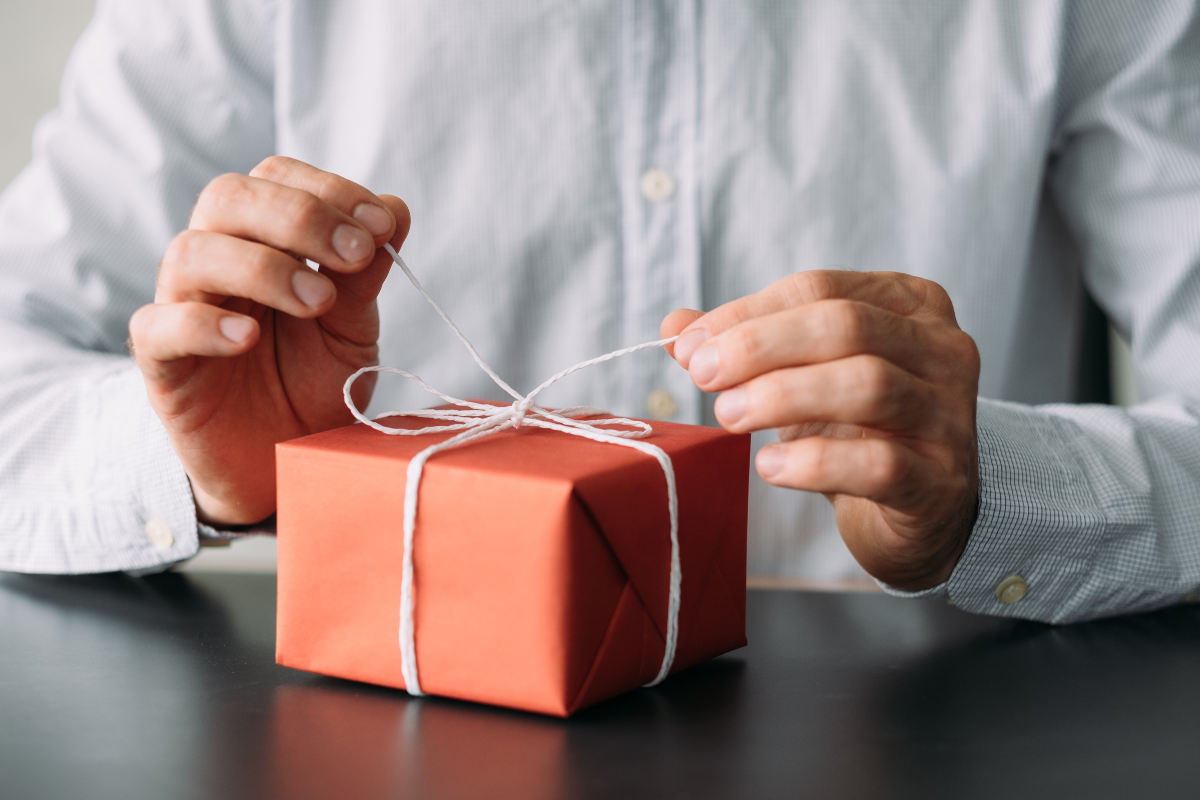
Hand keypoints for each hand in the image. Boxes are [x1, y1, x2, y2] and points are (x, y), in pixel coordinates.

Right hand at [129, 157, 410, 525]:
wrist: (285, 464)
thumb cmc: (312, 385)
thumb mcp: (351, 328)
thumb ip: (364, 273)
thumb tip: (396, 209)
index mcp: (261, 240)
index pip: (275, 177)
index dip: (328, 189)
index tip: (381, 226)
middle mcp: (216, 261)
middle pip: (228, 197)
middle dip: (299, 216)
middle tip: (355, 256)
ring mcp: (182, 307)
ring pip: (192, 253)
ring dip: (263, 268)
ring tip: (316, 302)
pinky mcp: (162, 363)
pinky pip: (158, 326)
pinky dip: (203, 324)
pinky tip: (247, 338)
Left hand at [662, 271, 979, 589]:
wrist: (921, 513)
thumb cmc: (859, 430)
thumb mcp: (803, 375)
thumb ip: (745, 346)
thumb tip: (676, 326)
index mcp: (911, 305)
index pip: (819, 289)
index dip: (747, 313)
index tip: (691, 345)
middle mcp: (943, 351)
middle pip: (846, 326)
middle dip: (760, 346)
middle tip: (703, 375)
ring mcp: (949, 417)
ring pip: (868, 385)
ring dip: (782, 395)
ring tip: (729, 416)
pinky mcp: (939, 483)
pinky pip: (878, 463)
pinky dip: (813, 462)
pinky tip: (770, 466)